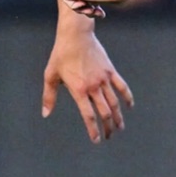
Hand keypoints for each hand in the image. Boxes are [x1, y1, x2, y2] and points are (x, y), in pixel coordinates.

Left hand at [42, 25, 133, 141]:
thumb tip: (46, 114)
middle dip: (107, 127)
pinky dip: (127, 97)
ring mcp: (104, 79)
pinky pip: (122, 86)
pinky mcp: (110, 71)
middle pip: (104, 112)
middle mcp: (93, 87)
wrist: (76, 35)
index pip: (88, 115)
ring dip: (118, 117)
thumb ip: (49, 97)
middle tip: (109, 136)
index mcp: (78, 90)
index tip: (96, 140)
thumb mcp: (50, 75)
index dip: (93, 130)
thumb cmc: (60, 55)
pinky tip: (129, 107)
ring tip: (120, 127)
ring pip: (114, 102)